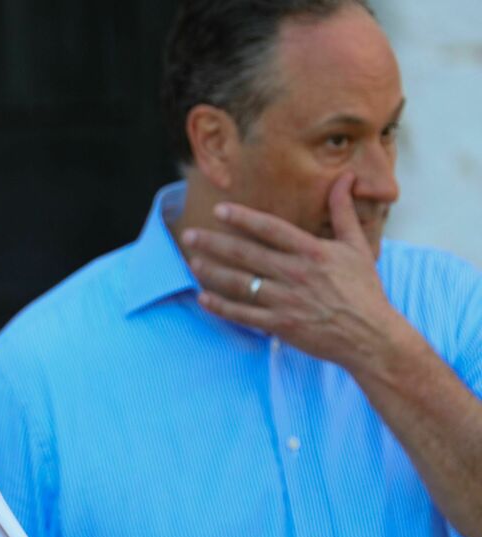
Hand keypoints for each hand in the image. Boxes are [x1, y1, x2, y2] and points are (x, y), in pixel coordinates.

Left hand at [181, 173, 412, 373]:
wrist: (371, 337)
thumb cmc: (364, 290)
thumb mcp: (357, 247)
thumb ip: (343, 211)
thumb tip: (345, 177)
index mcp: (312, 251)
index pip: (270, 229)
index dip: (243, 218)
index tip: (219, 210)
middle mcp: (295, 274)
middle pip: (246, 254)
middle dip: (214, 243)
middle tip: (189, 235)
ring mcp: (286, 300)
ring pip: (241, 283)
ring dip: (213, 272)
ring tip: (192, 261)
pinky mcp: (281, 325)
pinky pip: (244, 314)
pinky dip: (221, 306)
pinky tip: (203, 298)